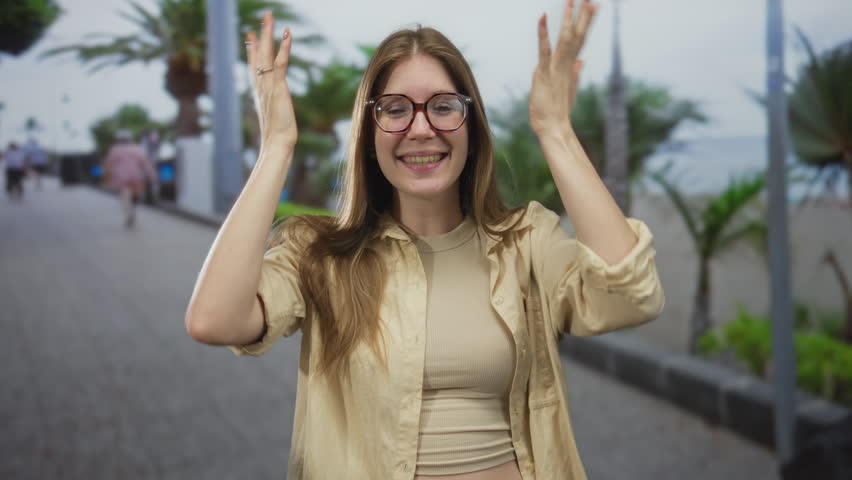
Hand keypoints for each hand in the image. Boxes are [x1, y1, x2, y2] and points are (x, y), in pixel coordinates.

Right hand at [246, 11, 297, 149]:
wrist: (277, 144)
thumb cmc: (277, 136)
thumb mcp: (273, 118)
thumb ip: (272, 109)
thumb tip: (273, 111)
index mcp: (259, 92)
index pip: (253, 66)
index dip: (251, 50)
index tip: (250, 36)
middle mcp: (260, 85)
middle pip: (258, 54)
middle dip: (260, 35)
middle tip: (263, 17)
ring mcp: (268, 85)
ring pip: (266, 54)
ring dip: (268, 33)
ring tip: (269, 16)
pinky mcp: (277, 87)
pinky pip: (279, 62)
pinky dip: (283, 47)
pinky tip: (287, 34)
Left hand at [529, 0, 596, 136]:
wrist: (553, 128)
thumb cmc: (557, 111)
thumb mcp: (567, 89)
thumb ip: (575, 73)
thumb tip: (582, 61)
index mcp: (570, 66)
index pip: (580, 39)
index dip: (586, 22)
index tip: (593, 5)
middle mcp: (566, 64)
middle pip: (577, 35)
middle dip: (582, 15)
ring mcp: (556, 68)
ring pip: (565, 38)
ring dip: (568, 18)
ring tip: (573, 0)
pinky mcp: (545, 72)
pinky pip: (544, 49)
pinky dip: (543, 33)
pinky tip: (543, 17)